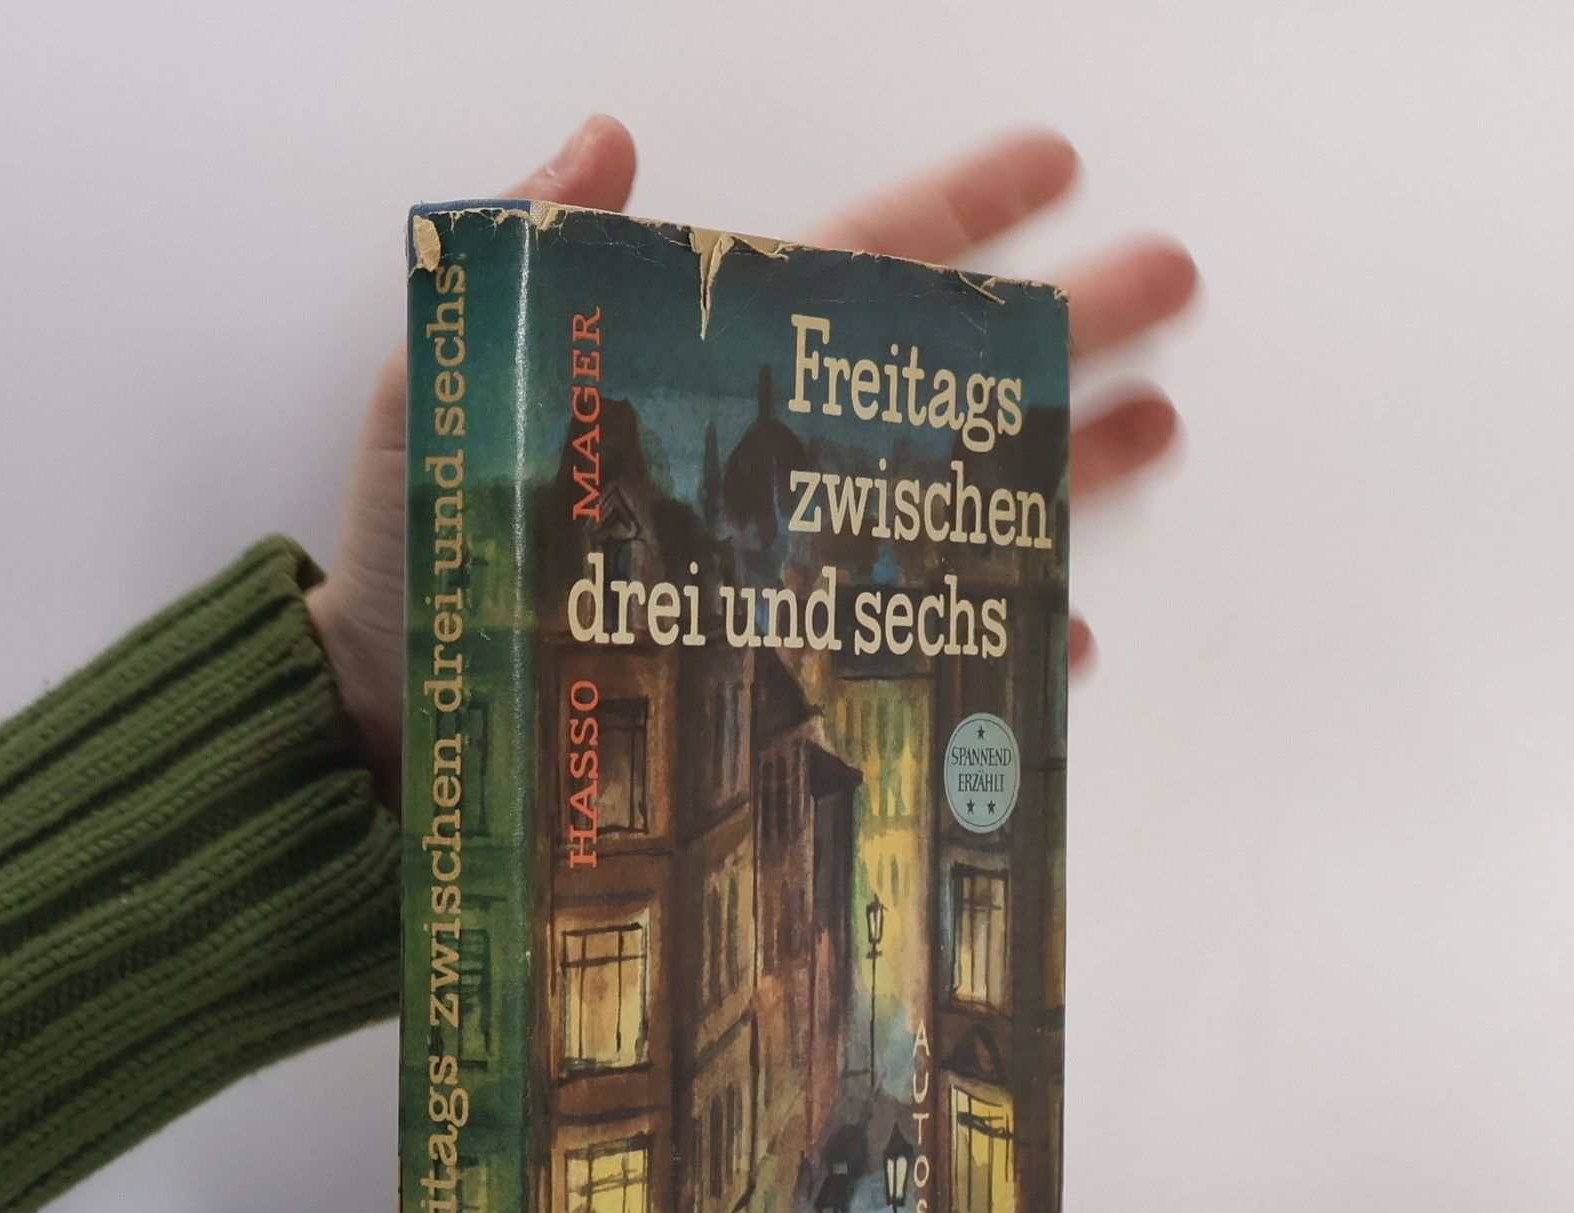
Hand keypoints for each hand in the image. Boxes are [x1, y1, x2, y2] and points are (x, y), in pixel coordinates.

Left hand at [307, 117, 1194, 795]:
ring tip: (1157, 428)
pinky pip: (917, 655)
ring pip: (954, 507)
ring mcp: (794, 572)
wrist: (402, 718)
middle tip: (1171, 280)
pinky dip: (992, 646)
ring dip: (1062, 467)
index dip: (959, 211)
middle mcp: (773, 468)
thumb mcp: (444, 389)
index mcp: (706, 374)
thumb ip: (527, 263)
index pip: (855, 269)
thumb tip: (605, 133)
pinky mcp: (792, 680)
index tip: (1057, 164)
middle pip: (943, 382)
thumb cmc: (416, 555)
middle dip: (1063, 326)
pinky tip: (1058, 634)